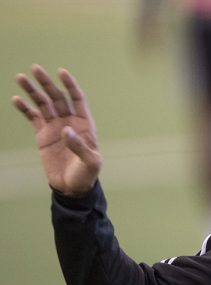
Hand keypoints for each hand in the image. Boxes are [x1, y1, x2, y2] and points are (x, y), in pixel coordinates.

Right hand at [12, 65, 100, 195]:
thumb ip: (79, 146)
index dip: (70, 85)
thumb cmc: (86, 174)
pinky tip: (16, 99)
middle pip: (57, 97)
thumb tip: (66, 129)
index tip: (61, 72)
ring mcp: (55, 127)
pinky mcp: (43, 135)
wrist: (72, 187)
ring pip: (43, 104)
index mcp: (84, 124)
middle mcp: (69, 121)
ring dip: (32, 91)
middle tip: (35, 68)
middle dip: (46, 83)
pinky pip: (33, 117)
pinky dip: (25, 108)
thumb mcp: (90, 162)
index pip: (77, 99)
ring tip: (21, 78)